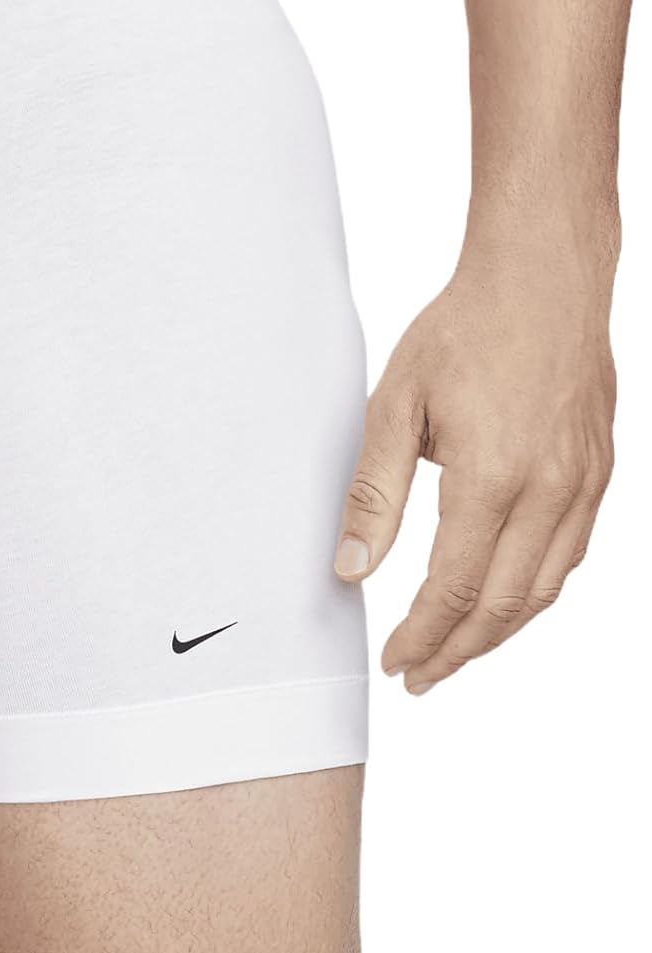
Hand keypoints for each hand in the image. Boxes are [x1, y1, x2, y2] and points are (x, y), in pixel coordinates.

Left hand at [333, 237, 616, 694]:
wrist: (543, 276)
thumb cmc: (463, 331)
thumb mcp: (394, 407)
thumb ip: (374, 495)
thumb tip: (351, 568)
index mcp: (492, 479)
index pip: (451, 590)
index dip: (421, 637)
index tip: (394, 662)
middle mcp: (549, 491)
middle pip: (501, 606)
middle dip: (457, 652)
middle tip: (419, 677)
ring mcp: (584, 483)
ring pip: (544, 589)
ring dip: (498, 632)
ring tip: (456, 652)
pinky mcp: (600, 471)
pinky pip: (570, 555)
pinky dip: (534, 592)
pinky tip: (504, 600)